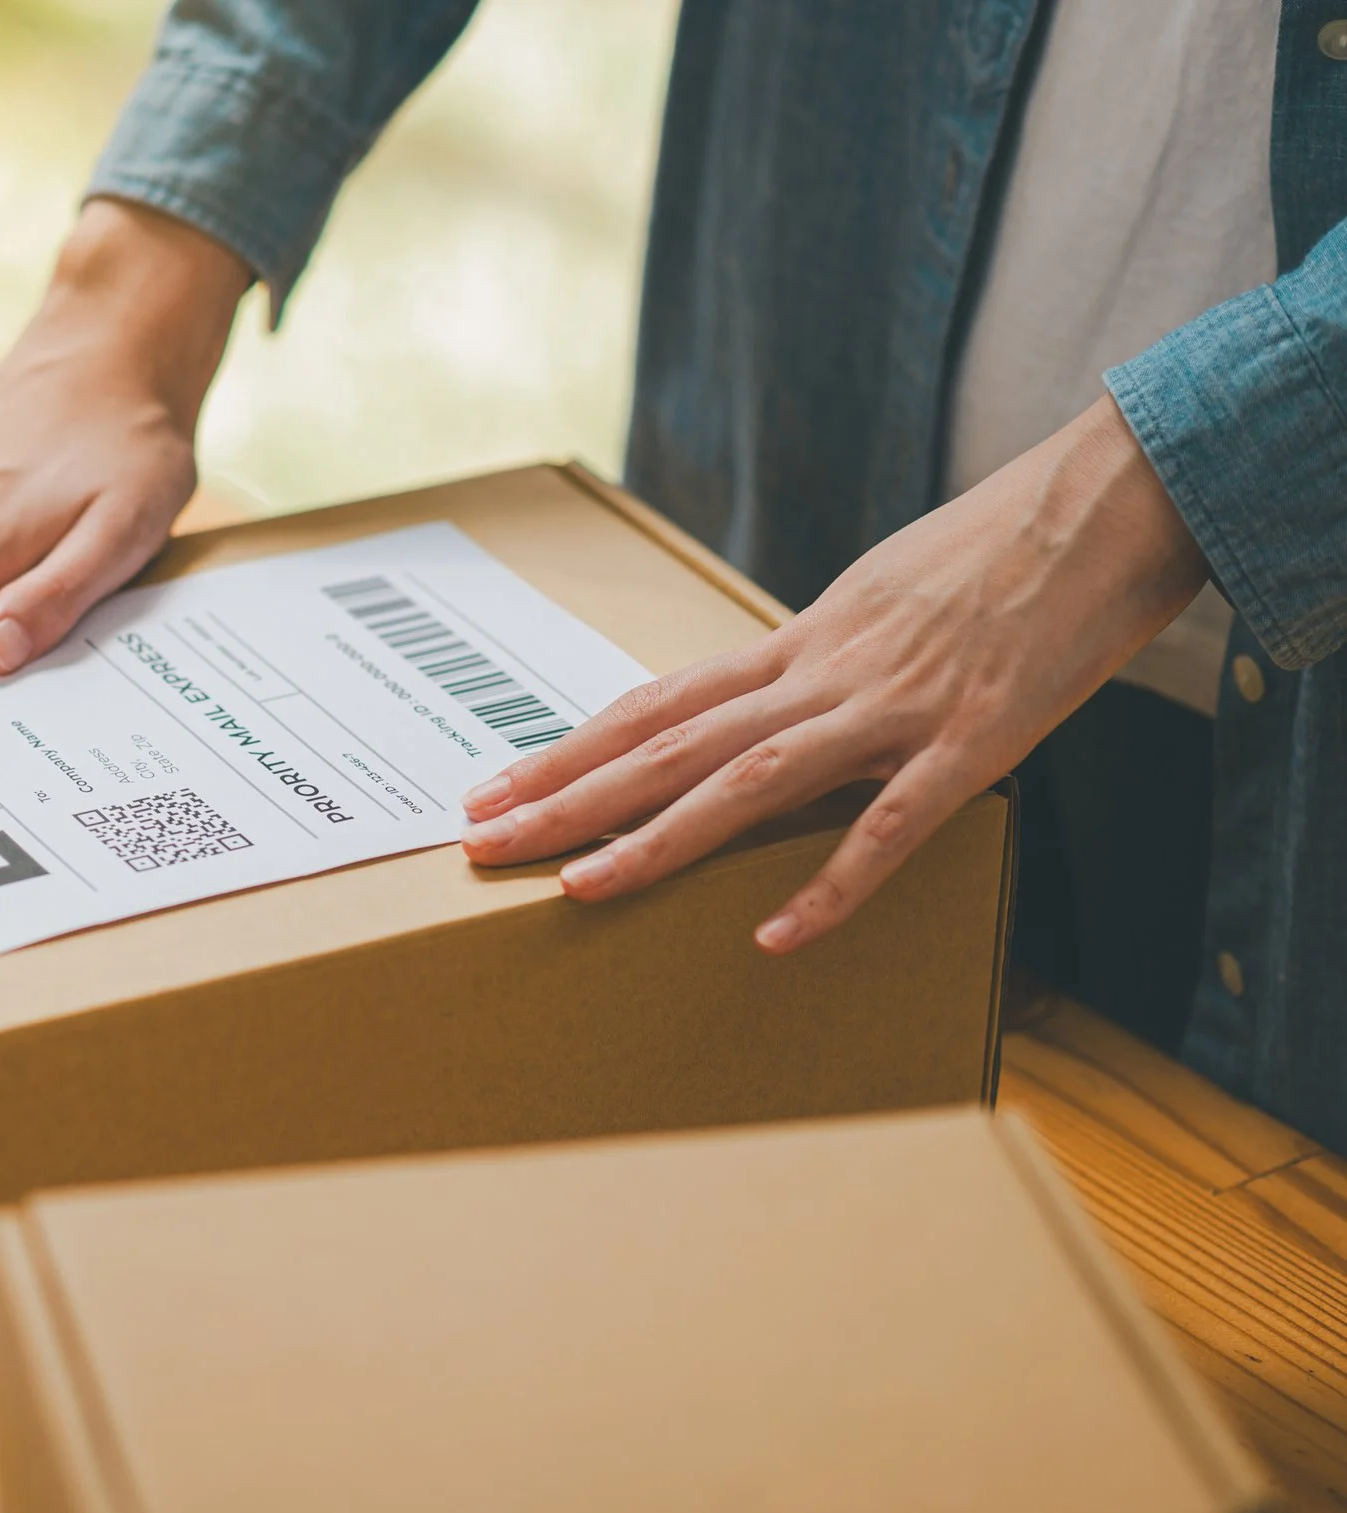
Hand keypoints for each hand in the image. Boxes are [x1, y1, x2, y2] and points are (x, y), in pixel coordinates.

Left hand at [458, 394, 1210, 951]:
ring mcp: (893, 707)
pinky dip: (831, 883)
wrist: (1111, 499)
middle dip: (566, 797)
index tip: (491, 790)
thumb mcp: (882, 598)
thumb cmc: (1000, 551)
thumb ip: (819, 660)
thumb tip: (765, 704)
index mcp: (800, 641)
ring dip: (657, 838)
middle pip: (668, 743)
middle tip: (478, 841)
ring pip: (748, 780)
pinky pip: (889, 824)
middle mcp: (824, 671)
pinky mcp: (973, 740)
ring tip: (576, 889)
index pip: (656, 703)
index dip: (567, 750)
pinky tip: (774, 937)